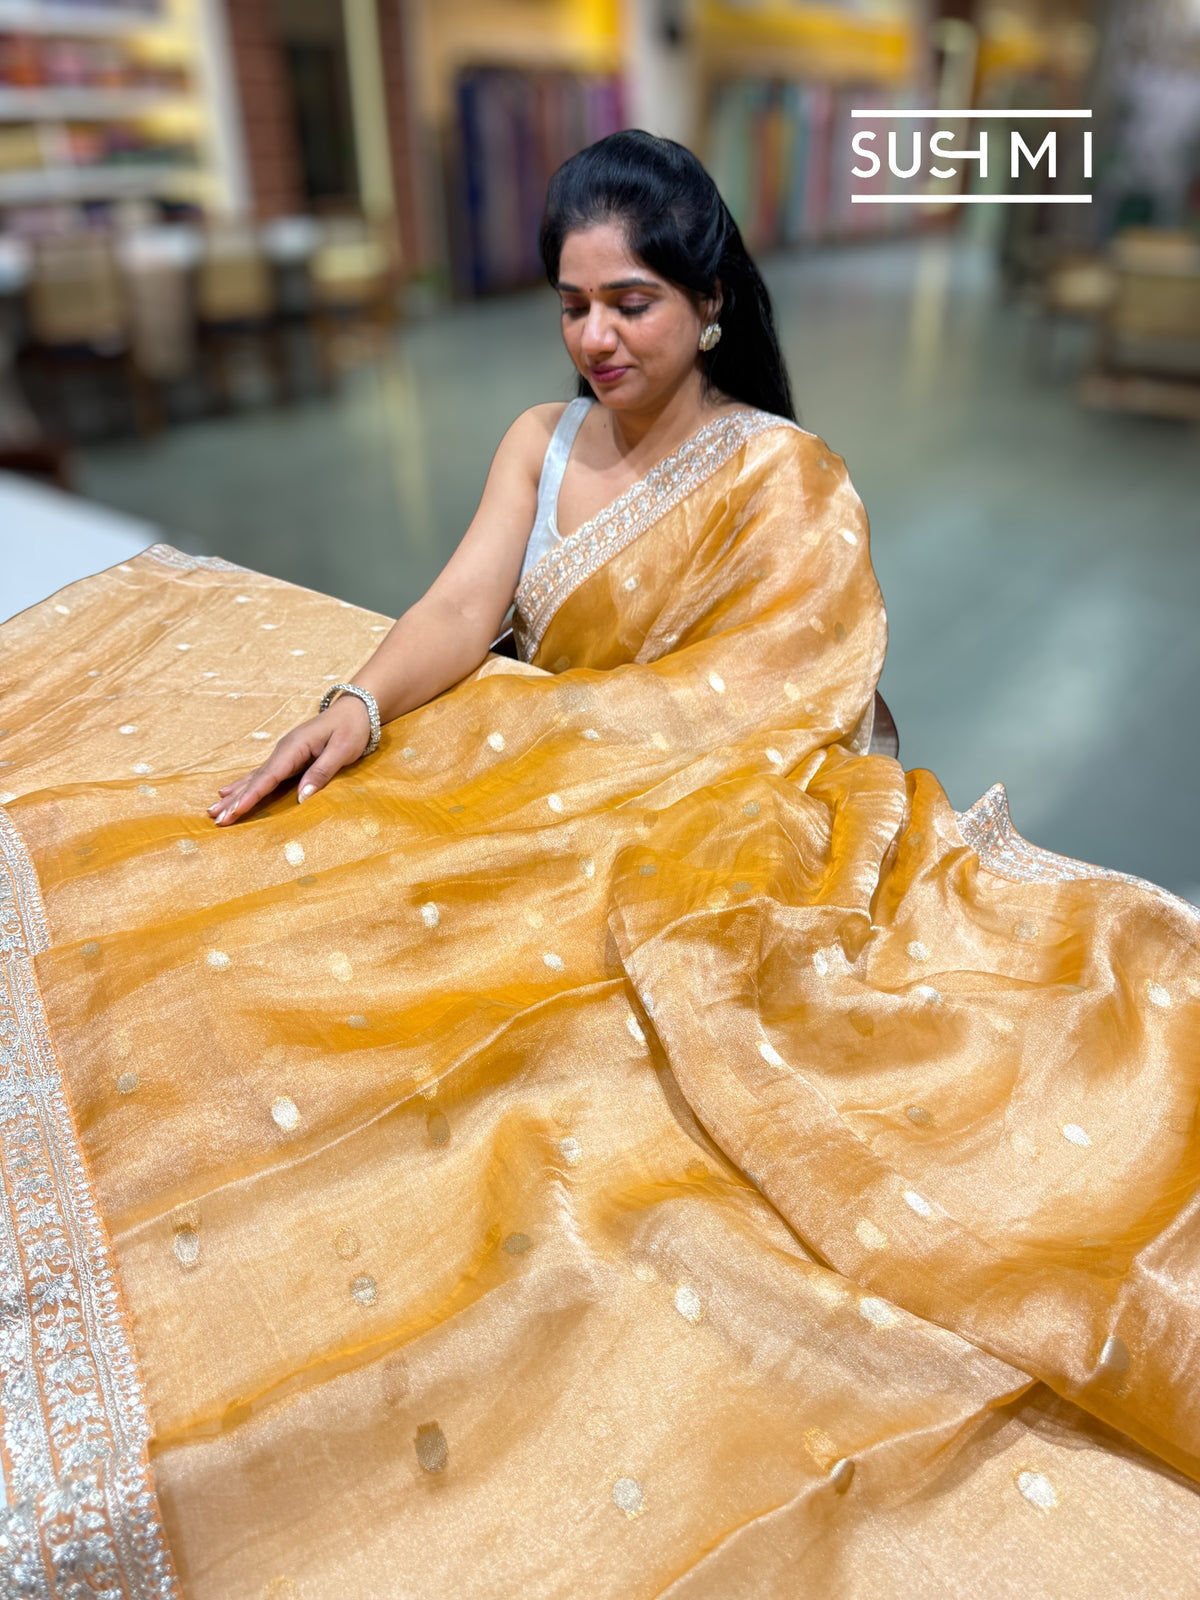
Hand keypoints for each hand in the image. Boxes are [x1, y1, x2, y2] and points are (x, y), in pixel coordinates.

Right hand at [208, 695, 371, 823]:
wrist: (354, 711)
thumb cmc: (351, 730)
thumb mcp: (342, 750)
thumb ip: (321, 772)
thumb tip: (302, 797)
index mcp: (294, 748)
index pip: (269, 776)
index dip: (251, 796)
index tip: (235, 811)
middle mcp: (283, 751)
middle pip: (255, 779)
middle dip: (235, 800)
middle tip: (216, 819)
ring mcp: (283, 754)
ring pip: (254, 778)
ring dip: (234, 795)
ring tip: (213, 810)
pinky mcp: (287, 759)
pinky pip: (261, 776)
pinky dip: (244, 787)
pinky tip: (228, 793)